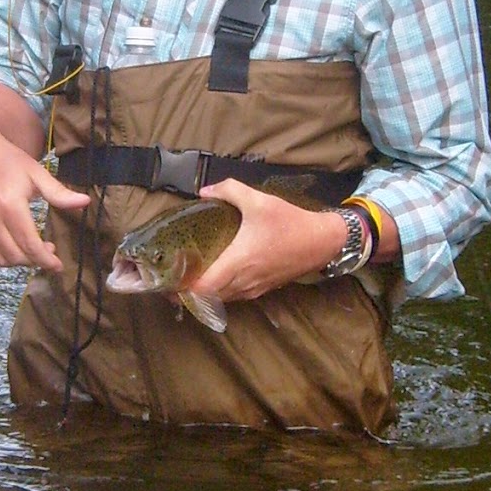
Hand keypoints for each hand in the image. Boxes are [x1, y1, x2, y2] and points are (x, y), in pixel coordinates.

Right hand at [0, 81, 89, 271]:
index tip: (58, 264)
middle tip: (48, 249)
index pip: (30, 246)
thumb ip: (58, 193)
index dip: (46, 260)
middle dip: (35, 260)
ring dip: (18, 261)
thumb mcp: (36, 173)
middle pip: (16, 256)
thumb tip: (85, 203)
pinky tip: (12, 243)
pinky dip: (0, 255)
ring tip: (31, 248)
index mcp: (9, 205)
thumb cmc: (7, 159)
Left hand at [186, 179, 345, 300]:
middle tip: (171, 275)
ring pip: (222, 299)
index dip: (182, 288)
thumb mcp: (258, 200)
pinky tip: (215, 275)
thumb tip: (204, 191)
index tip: (167, 278)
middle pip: (208, 298)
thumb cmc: (288, 222)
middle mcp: (244, 281)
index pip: (204, 288)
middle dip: (187, 291)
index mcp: (239, 262)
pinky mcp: (263, 289)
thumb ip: (228, 191)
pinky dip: (220, 292)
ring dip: (204, 293)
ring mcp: (255, 289)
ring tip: (188, 277)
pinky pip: (235, 297)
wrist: (322, 241)